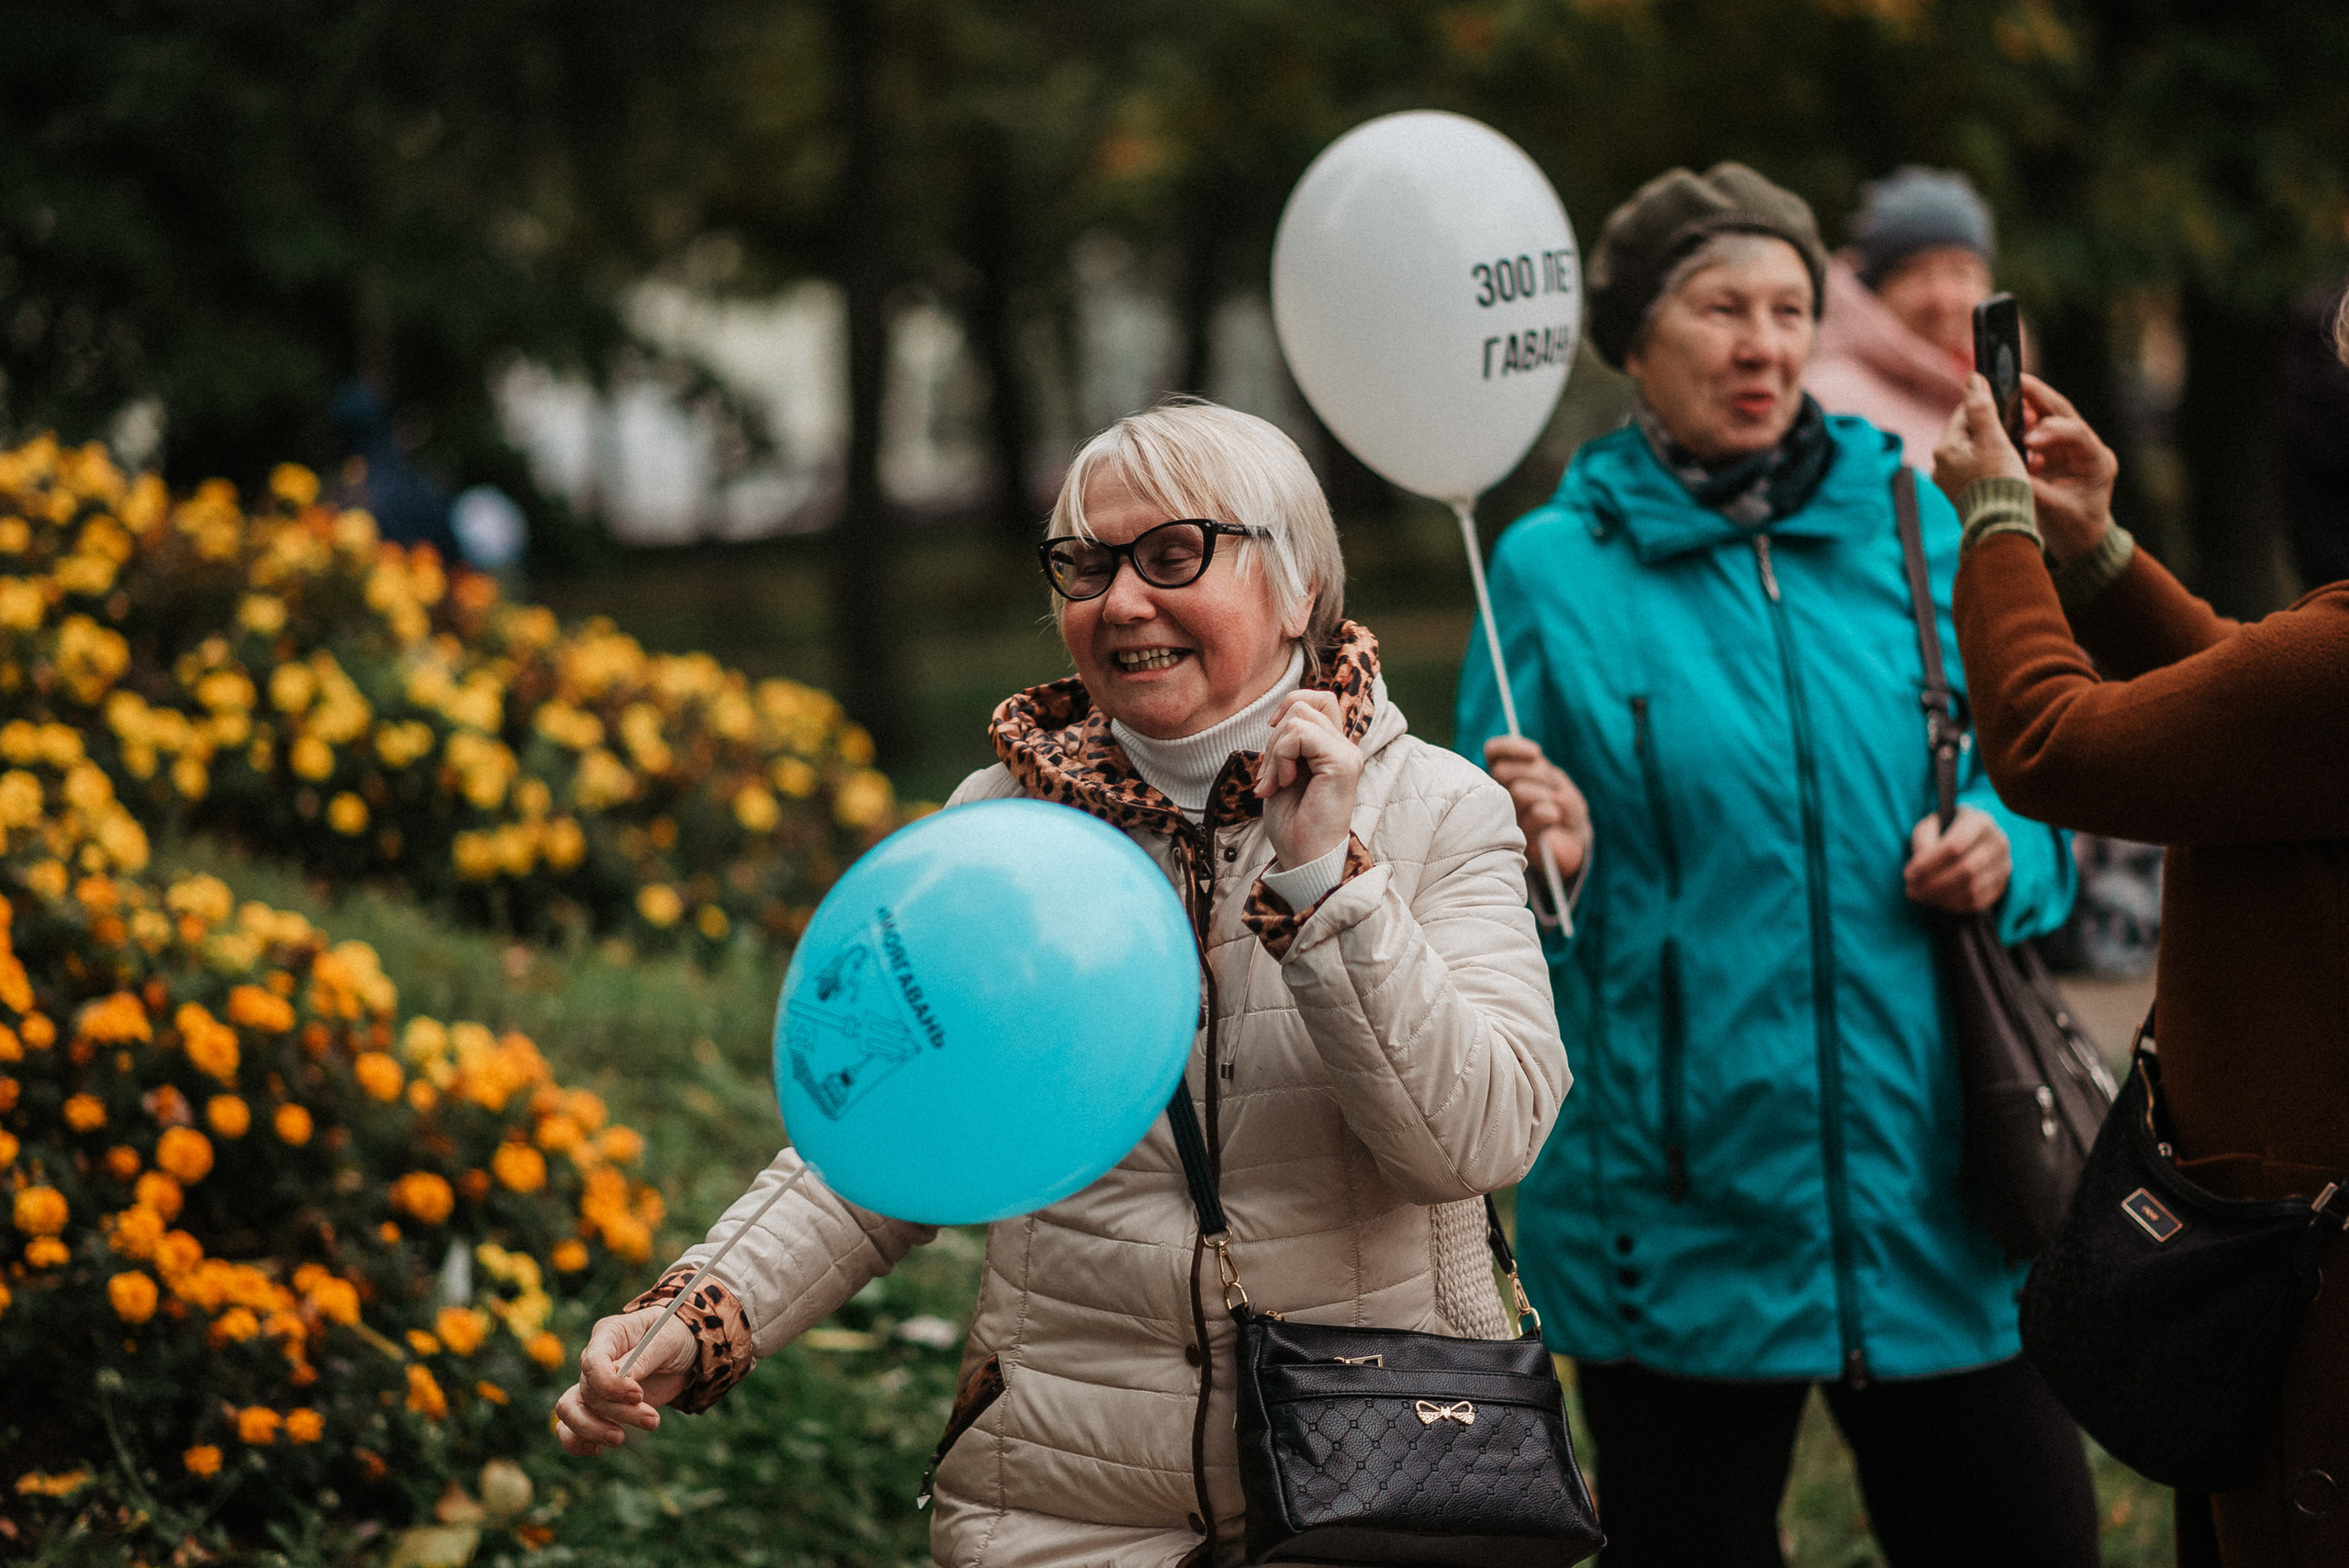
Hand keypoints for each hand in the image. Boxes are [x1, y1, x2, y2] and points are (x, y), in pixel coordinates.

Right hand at [553, 1305, 696, 1456]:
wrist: (682, 1351)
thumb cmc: (675, 1336)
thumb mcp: (668, 1339)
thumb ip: (644, 1357)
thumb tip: (620, 1377)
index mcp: (609, 1334)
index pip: (592, 1361)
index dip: (609, 1384)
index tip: (638, 1395)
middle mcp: (593, 1359)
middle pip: (587, 1391)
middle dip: (618, 1412)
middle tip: (652, 1420)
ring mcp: (592, 1384)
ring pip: (569, 1411)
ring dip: (593, 1430)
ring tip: (621, 1439)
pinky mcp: (597, 1407)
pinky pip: (570, 1428)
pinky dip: (578, 1442)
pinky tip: (599, 1448)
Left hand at [1251, 690, 1362, 869]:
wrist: (1304, 858)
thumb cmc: (1293, 822)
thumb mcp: (1284, 771)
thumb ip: (1289, 743)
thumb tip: (1279, 716)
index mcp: (1333, 747)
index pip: (1319, 699)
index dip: (1290, 704)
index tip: (1272, 734)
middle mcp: (1345, 746)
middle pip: (1304, 703)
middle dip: (1274, 736)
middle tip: (1270, 776)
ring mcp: (1347, 754)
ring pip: (1298, 716)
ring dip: (1275, 751)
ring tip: (1277, 784)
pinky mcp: (1343, 763)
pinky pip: (1300, 733)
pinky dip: (1281, 757)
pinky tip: (1285, 784)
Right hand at [1482, 736, 1590, 883]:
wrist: (1572, 842)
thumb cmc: (1563, 806)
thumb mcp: (1556, 782)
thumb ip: (1542, 771)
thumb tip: (1535, 762)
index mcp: (1505, 774)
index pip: (1494, 751)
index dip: (1510, 747)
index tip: (1536, 752)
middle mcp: (1498, 793)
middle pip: (1503, 771)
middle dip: (1537, 774)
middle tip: (1554, 786)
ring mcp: (1503, 815)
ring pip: (1519, 790)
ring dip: (1546, 794)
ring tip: (1556, 807)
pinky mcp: (1515, 835)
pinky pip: (1533, 813)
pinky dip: (1550, 812)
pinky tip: (1554, 818)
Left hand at [1903, 807, 2011, 914]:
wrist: (1971, 839)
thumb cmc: (1944, 831)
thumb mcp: (1929, 827)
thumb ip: (1923, 843)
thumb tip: (1918, 869)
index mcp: (1979, 821)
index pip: (1955, 846)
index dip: (1928, 864)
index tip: (1907, 874)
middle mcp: (1998, 842)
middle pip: (1966, 870)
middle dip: (1933, 884)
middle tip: (1911, 890)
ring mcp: (2003, 865)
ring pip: (1972, 889)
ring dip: (1941, 897)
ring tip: (1920, 896)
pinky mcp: (2002, 884)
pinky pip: (1978, 902)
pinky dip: (1952, 905)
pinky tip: (1935, 900)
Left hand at [1931, 374, 2026, 499]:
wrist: (2001, 526)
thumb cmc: (1999, 481)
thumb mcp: (1994, 439)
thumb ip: (1982, 408)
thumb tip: (1972, 379)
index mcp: (1944, 448)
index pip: (1964, 413)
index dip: (1989, 406)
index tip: (2012, 406)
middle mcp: (1940, 464)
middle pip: (1970, 432)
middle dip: (1994, 427)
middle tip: (2021, 427)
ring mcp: (1949, 481)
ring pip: (1976, 450)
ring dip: (1998, 445)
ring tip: (2020, 449)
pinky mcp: (1962, 494)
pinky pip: (1978, 469)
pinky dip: (1995, 463)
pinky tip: (2013, 466)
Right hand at [2017, 374, 2117, 564]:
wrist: (2082, 542)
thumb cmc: (2074, 531)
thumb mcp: (2054, 513)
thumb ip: (2032, 490)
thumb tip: (2006, 473)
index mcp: (2096, 461)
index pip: (2076, 434)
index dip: (2051, 432)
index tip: (2027, 440)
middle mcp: (2086, 447)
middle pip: (2063, 412)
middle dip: (2038, 397)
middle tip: (2016, 382)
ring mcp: (2071, 447)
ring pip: (2049, 415)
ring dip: (2026, 405)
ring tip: (2004, 395)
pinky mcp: (2054, 451)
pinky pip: (2036, 428)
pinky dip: (2019, 423)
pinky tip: (2003, 420)